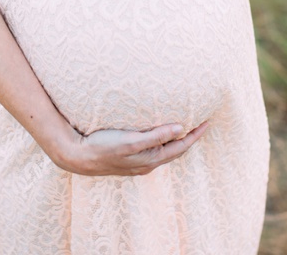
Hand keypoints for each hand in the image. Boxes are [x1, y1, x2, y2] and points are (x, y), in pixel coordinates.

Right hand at [50, 121, 209, 176]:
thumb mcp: (131, 141)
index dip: (195, 135)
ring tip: (183, 127)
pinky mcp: (128, 158)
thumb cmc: (103, 147)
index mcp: (151, 160)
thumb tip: (179, 129)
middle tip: (200, 123)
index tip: (207, 122)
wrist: (78, 157)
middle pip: (175, 151)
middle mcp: (147, 164)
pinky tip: (158, 134)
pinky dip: (162, 141)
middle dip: (189, 137)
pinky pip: (153, 150)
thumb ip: (155, 136)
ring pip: (164, 151)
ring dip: (175, 140)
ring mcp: (137, 163)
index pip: (181, 147)